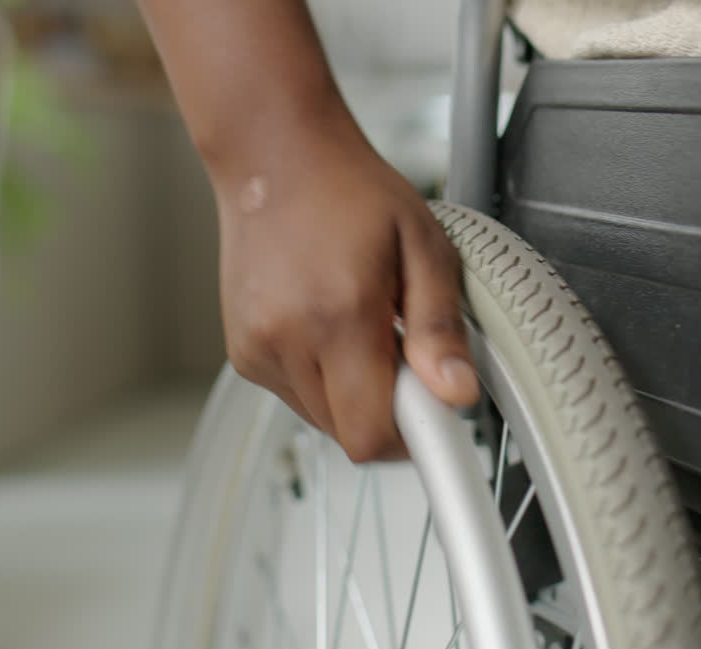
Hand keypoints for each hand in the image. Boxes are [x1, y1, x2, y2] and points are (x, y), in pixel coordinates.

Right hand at [217, 125, 478, 461]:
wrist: (275, 158)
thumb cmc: (351, 192)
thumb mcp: (424, 246)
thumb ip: (440, 328)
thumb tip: (456, 394)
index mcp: (339, 314)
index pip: (369, 435)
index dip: (410, 438)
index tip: (432, 416)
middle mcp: (287, 339)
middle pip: (348, 434)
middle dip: (387, 411)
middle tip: (403, 352)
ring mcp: (257, 349)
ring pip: (323, 421)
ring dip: (355, 396)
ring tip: (365, 329)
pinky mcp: (243, 352)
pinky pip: (297, 397)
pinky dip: (324, 379)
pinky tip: (331, 327)